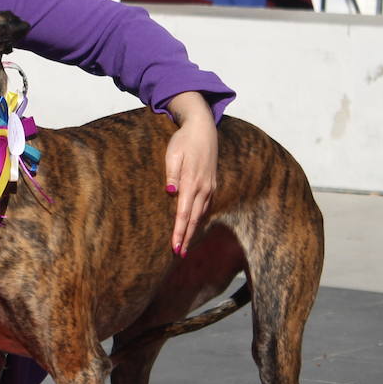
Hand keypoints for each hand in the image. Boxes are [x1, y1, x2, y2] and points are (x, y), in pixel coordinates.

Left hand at [164, 92, 217, 255]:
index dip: (180, 232)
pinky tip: (194, 226)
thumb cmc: (184, 141)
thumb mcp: (173, 154)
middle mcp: (203, 188)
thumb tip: (171, 192)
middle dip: (187, 237)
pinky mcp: (212, 184)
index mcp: (192, 182)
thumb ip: (172, 174)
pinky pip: (206, 206)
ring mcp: (210, 186)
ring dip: (193, 230)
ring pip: (201, 214)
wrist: (203, 128)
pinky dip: (200, 218)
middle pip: (194, 219)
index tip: (175, 247)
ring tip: (185, 245)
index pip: (184, 213)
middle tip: (179, 254)